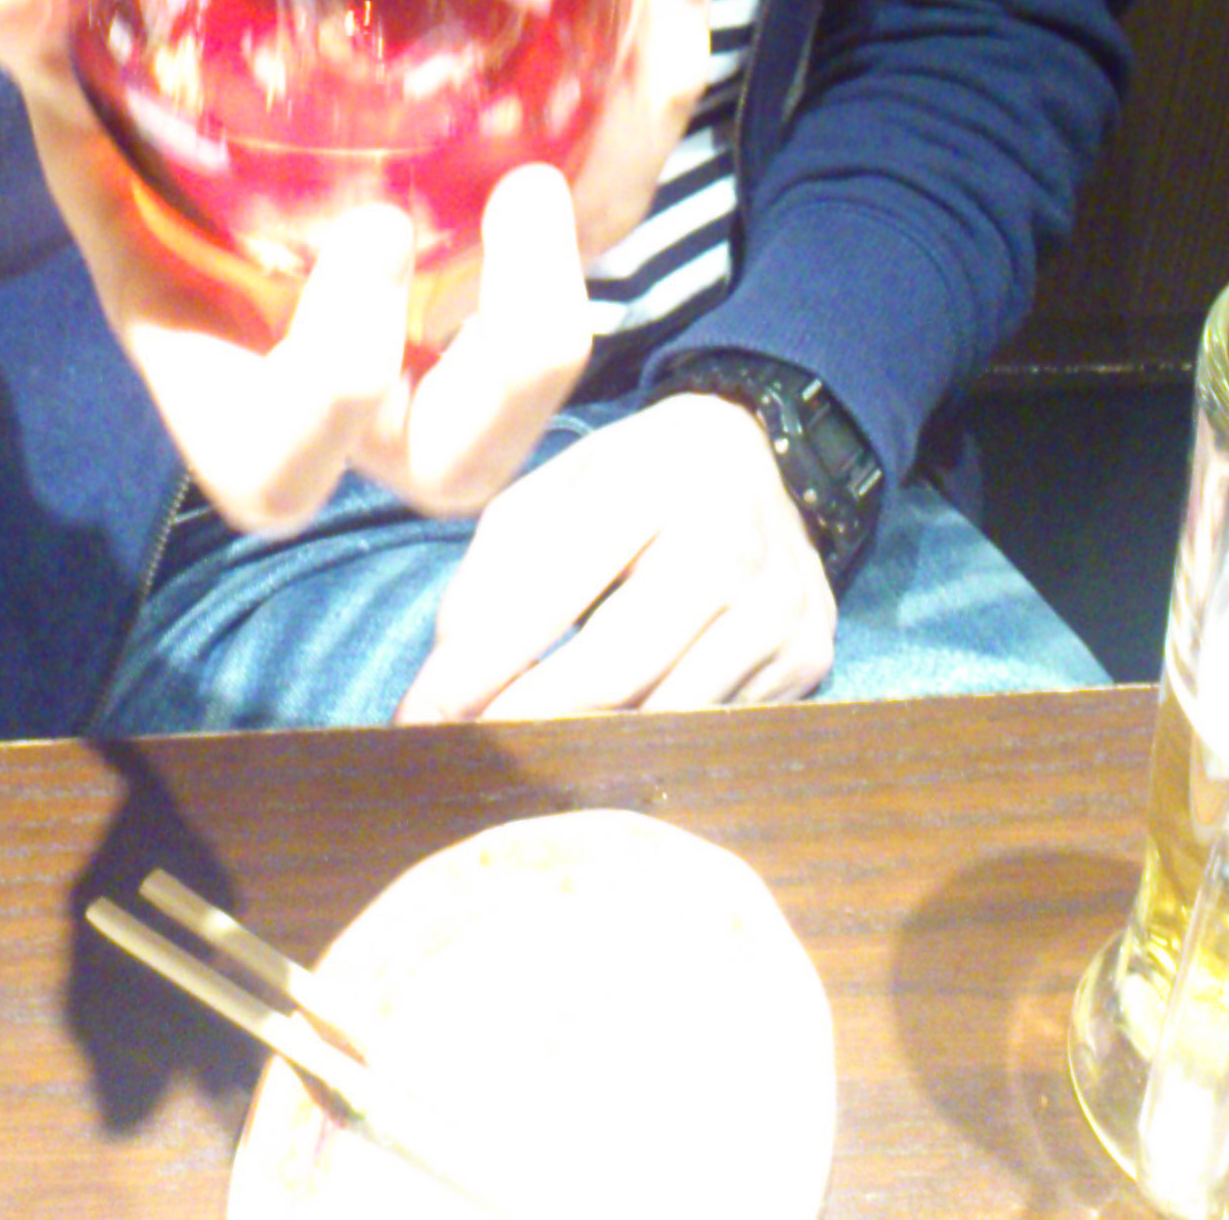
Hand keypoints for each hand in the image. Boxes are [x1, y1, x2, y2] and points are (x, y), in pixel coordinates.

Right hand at [0, 0, 715, 536]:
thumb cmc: (88, 49)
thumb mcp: (29, 12)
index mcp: (223, 358)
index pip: (284, 468)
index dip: (337, 394)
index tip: (357, 243)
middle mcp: (362, 352)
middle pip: (472, 448)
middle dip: (527, 347)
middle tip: (530, 194)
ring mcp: (459, 280)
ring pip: (582, 289)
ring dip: (636, 149)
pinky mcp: (533, 185)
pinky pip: (620, 159)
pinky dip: (656, 56)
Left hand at [394, 393, 837, 723]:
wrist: (770, 462)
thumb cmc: (638, 479)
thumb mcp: (560, 486)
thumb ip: (497, 565)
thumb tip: (452, 670)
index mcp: (655, 478)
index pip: (554, 586)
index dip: (482, 662)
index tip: (419, 714)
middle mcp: (729, 543)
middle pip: (616, 667)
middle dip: (529, 722)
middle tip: (464, 759)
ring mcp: (779, 608)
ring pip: (665, 715)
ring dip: (584, 750)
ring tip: (522, 767)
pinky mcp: (809, 659)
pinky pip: (714, 730)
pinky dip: (650, 751)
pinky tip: (602, 760)